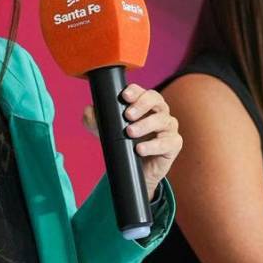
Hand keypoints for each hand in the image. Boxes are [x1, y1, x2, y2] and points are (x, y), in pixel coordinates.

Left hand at [82, 84, 182, 199]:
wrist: (137, 171)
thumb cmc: (126, 145)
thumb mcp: (107, 132)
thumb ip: (95, 120)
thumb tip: (89, 110)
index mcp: (145, 104)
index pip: (142, 91)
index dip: (135, 91)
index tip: (124, 96)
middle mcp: (159, 112)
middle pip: (156, 99)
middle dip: (141, 104)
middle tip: (127, 115)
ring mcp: (169, 127)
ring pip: (162, 120)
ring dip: (145, 125)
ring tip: (130, 132)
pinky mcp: (174, 143)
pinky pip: (168, 142)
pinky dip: (153, 145)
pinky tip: (140, 149)